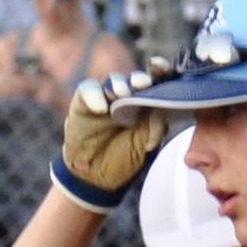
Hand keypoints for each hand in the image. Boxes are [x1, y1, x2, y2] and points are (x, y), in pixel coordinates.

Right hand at [52, 59, 176, 209]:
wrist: (95, 177)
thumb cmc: (123, 159)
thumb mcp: (144, 147)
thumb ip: (154, 128)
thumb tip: (163, 109)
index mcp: (147, 104)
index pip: (156, 82)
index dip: (160, 71)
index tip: (163, 69)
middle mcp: (127, 97)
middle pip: (134, 78)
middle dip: (140, 78)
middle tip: (143, 84)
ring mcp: (105, 98)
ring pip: (113, 80)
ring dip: (119, 84)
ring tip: (121, 93)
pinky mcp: (83, 102)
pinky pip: (88, 89)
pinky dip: (94, 95)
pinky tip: (100, 108)